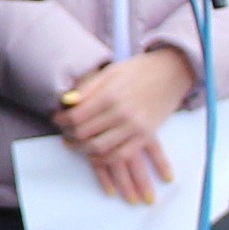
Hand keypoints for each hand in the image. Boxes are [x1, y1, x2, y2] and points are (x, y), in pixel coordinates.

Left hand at [55, 46, 194, 207]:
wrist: (171, 73)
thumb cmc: (138, 70)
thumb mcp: (111, 72)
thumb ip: (88, 88)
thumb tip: (66, 102)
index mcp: (110, 95)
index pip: (77, 117)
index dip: (62, 120)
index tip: (57, 118)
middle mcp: (122, 113)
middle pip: (85, 134)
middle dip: (69, 135)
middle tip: (64, 132)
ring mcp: (135, 127)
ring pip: (99, 148)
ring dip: (82, 149)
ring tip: (75, 144)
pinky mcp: (146, 136)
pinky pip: (120, 155)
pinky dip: (103, 159)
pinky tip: (94, 155)